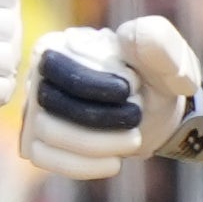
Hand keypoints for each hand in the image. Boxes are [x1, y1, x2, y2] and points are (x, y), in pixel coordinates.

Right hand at [18, 18, 202, 177]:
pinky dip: (84, 165)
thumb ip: (158, 42)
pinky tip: (115, 162)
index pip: (60, 66)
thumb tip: (131, 37)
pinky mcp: (38, 144)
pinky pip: (46, 158)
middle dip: (100, 116)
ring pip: (48, 132)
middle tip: (137, 116)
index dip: (99, 84)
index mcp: (59, 44)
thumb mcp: (168, 57)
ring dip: (98, 142)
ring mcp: (34, 111)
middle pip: (51, 100)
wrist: (155, 114)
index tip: (134, 87)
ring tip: (132, 139)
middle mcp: (37, 76)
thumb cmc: (158, 78)